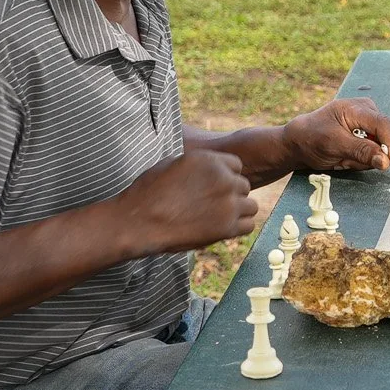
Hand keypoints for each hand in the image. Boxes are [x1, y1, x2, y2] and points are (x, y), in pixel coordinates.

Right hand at [120, 148, 258, 252]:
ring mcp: (228, 204)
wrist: (138, 222)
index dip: (226, 176)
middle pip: (243, 186)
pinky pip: (248, 225)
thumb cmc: (148, 192)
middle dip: (231, 194)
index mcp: (210, 160)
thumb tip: (206, 167)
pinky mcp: (227, 227)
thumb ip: (197, 165)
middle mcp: (224, 179)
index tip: (214, 188)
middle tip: (212, 206)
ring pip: (250, 206)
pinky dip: (238, 228)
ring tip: (218, 218)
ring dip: (238, 211)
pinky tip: (222, 229)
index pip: (236, 165)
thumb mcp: (172, 164)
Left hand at [282, 99, 389, 174]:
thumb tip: (386, 161)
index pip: (384, 125)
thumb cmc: (312, 137)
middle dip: (384, 156)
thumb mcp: (333, 144)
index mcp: (358, 108)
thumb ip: (360, 151)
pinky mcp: (369, 139)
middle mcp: (368, 114)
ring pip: (386, 149)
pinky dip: (379, 161)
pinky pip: (381, 153)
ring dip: (368, 161)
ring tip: (342, 161)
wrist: (298, 142)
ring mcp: (369, 127)